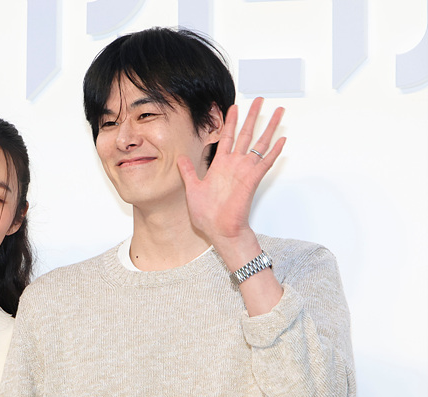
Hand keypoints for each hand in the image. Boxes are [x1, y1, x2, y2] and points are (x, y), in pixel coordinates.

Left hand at [178, 97, 285, 246]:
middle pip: (246, 134)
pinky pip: (265, 162)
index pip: (226, 137)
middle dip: (253, 116)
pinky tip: (282, 139)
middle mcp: (234, 165)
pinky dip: (274, 151)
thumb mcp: (192, 189)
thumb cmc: (207, 215)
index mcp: (220, 165)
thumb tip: (180, 158)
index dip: (230, 121)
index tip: (234, 106)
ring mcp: (245, 171)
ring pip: (259, 143)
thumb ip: (188, 172)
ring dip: (269, 127)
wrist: (219, 230)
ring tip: (278, 112)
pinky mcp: (253, 179)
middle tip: (260, 100)